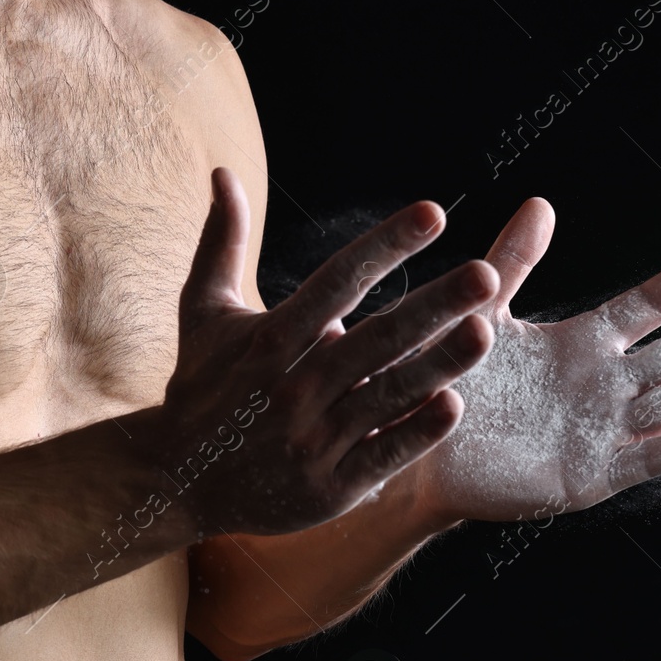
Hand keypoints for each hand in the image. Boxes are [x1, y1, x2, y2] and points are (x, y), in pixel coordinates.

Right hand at [158, 167, 494, 535]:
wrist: (173, 481)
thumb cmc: (199, 388)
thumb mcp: (202, 312)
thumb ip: (222, 242)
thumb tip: (224, 171)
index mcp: (269, 339)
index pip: (337, 282)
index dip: (385, 246)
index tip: (434, 213)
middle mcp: (292, 387)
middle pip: (373, 339)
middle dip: (432, 307)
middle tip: (487, 275)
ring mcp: (310, 440)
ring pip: (384, 397)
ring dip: (438, 366)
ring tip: (485, 332)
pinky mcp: (325, 488)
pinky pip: (379, 457)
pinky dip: (415, 434)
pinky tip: (454, 405)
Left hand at [421, 198, 660, 523]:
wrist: (415, 452)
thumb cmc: (445, 383)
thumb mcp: (480, 314)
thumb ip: (513, 264)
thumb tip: (540, 203)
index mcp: (579, 345)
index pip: (646, 307)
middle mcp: (601, 386)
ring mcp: (600, 433)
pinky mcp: (586, 477)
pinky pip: (641, 460)